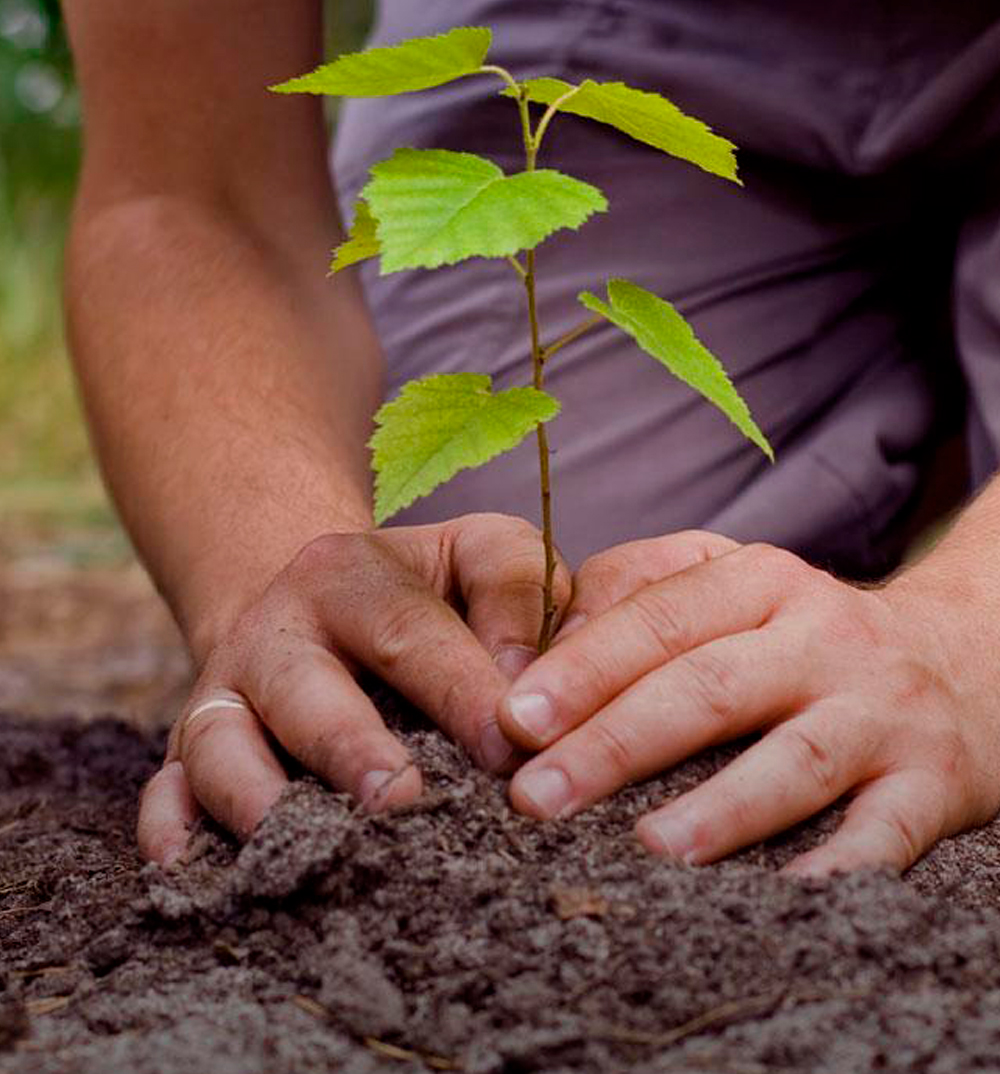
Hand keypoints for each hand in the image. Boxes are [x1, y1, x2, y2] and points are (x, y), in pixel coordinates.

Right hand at [138, 513, 569, 864]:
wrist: (320, 600)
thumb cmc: (426, 591)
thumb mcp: (477, 554)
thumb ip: (517, 595)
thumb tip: (526, 696)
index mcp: (351, 574)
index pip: (409, 631)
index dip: (460, 692)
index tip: (510, 751)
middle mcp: (276, 628)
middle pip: (305, 689)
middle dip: (353, 750)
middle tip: (405, 804)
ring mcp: (224, 690)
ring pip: (220, 743)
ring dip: (261, 799)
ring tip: (316, 851)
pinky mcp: (189, 747)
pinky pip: (164, 790)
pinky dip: (172, 830)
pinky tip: (194, 871)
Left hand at [497, 530, 999, 874]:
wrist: (965, 657)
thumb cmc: (807, 632)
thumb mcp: (734, 580)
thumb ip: (641, 589)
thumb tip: (549, 642)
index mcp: (760, 582)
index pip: (659, 619)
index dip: (583, 668)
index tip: (514, 720)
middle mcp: (822, 637)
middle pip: (709, 686)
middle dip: (615, 742)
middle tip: (536, 796)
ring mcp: (880, 710)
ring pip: (795, 760)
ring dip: (721, 806)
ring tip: (647, 847)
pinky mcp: (931, 781)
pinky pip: (886, 831)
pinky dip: (840, 869)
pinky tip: (780, 900)